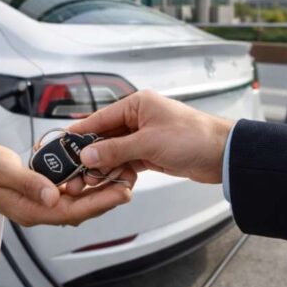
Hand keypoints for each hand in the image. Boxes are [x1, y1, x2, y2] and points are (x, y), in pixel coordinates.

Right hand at [0, 144, 135, 226]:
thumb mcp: (3, 171)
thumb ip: (29, 182)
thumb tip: (54, 195)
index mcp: (30, 209)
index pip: (71, 212)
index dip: (98, 203)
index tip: (119, 193)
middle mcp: (39, 210)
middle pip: (79, 209)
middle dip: (105, 198)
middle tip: (128, 186)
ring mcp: (40, 203)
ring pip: (77, 202)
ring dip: (98, 192)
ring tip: (119, 178)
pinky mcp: (42, 192)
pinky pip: (69, 192)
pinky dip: (85, 184)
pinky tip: (97, 173)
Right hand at [67, 90, 233, 184]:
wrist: (223, 155)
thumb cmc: (192, 137)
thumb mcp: (148, 143)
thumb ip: (115, 150)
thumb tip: (87, 154)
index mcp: (137, 105)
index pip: (100, 118)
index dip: (81, 133)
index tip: (63, 145)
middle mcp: (138, 118)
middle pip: (105, 137)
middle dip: (92, 156)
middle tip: (78, 172)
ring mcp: (144, 136)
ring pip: (115, 152)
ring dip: (105, 167)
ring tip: (94, 181)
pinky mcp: (151, 153)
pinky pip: (127, 162)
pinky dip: (120, 172)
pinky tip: (114, 181)